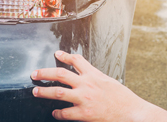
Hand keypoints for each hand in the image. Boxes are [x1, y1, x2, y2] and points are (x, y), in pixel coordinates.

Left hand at [31, 51, 149, 121]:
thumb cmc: (123, 98)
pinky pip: (65, 113)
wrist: (131, 111)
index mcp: (94, 75)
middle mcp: (87, 84)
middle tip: (35, 73)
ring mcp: (84, 99)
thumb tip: (86, 77)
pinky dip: (58, 113)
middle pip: (60, 74)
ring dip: (44, 91)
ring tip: (36, 91)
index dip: (65, 56)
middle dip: (45, 73)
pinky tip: (55, 113)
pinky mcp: (84, 113)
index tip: (57, 54)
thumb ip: (96, 78)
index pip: (77, 61)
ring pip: (58, 92)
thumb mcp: (109, 81)